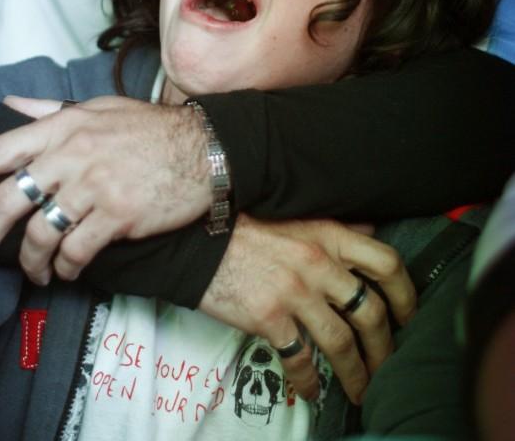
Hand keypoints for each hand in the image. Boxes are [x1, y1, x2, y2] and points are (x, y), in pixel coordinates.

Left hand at [0, 96, 211, 283]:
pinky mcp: (119, 214)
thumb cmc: (149, 129)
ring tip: (34, 273)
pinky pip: (76, 251)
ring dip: (30, 262)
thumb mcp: (98, 107)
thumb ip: (49, 110)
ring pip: (41, 233)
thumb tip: (9, 105)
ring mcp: (96, 185)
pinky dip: (65, 268)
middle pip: (9, 201)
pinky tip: (67, 270)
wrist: (205, 148)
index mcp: (62, 126)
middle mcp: (73, 154)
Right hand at [199, 214, 415, 404]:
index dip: (405, 294)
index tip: (408, 316)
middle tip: (387, 366)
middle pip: (370, 312)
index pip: (386, 263)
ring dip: (357, 373)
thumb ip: (335, 228)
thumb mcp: (298, 216)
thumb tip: (370, 231)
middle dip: (384, 347)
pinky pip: (300, 359)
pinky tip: (312, 391)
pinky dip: (310, 382)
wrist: (199, 237)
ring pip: (342, 342)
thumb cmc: (248, 227)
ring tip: (360, 391)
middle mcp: (318, 263)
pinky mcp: (269, 317)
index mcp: (328, 235)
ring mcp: (294, 292)